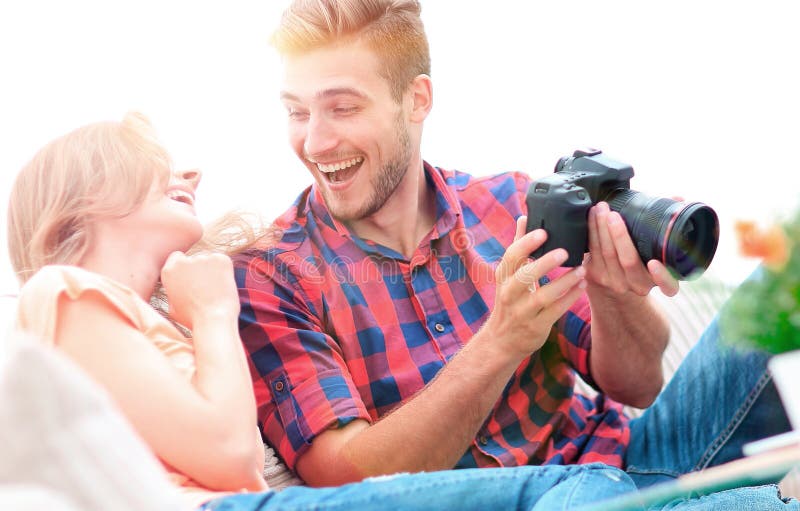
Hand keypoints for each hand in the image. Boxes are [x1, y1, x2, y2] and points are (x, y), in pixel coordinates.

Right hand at [160, 251, 239, 329]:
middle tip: (206, 287)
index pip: (177, 258)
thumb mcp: (173, 307)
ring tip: (215, 289)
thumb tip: (178, 286)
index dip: (185, 267)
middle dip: (200, 269)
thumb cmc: (193, 318)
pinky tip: (223, 285)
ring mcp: (203, 258)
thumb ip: (174, 291)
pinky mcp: (220, 259)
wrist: (213, 319)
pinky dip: (225, 270)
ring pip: (209, 260)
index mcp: (169, 271)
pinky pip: (223, 261)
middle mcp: (183, 261)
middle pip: (194, 259)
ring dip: (212, 270)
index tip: (192, 277)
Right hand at [484, 216, 586, 357]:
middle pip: (524, 276)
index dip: (526, 244)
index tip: (543, 232)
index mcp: (503, 277)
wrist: (502, 340)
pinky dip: (569, 298)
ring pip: (543, 296)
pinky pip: (555, 311)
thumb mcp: (508, 276)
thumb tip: (523, 218)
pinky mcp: (536, 326)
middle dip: (544, 263)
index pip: (511, 257)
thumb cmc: (509, 301)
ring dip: (564, 282)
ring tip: (581, 270)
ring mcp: (522, 312)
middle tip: (565, 251)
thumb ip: (518, 248)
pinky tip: (582, 286)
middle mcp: (509, 294)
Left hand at [583, 202, 678, 297]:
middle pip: (628, 261)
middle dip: (619, 235)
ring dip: (601, 227)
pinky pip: (593, 250)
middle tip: (613, 214)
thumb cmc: (641, 259)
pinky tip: (593, 216)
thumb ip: (668, 226)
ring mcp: (616, 282)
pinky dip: (592, 230)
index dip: (662, 276)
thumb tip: (679, 200)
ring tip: (601, 208)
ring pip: (607, 253)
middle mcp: (639, 285)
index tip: (654, 263)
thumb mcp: (658, 250)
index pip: (668, 286)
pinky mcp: (596, 276)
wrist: (613, 286)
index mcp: (660, 280)